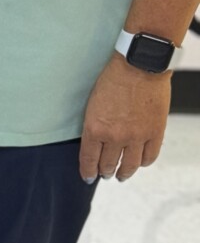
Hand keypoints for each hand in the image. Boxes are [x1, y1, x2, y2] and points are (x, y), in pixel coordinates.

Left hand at [79, 57, 171, 182]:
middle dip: (105, 172)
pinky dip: (144, 162)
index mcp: (95, 129)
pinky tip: (141, 162)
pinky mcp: (155, 132)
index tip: (89, 177)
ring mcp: (137, 136)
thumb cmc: (113, 79)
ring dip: (125, 173)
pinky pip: (150, 156)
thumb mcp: (93, 104)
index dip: (88, 172)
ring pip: (130, 165)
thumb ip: (95, 126)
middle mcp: (115, 137)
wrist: (139, 66)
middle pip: (108, 165)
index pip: (89, 160)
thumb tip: (96, 143)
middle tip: (105, 174)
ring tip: (122, 175)